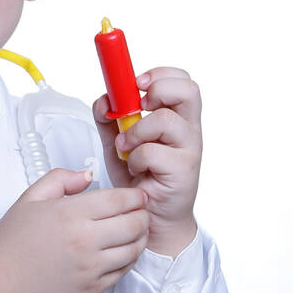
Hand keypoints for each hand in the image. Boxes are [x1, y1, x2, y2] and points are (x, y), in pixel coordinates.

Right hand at [0, 168, 149, 292]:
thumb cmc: (12, 243)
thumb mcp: (30, 199)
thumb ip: (60, 179)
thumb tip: (87, 175)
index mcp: (71, 214)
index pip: (121, 200)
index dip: (135, 196)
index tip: (137, 196)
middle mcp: (85, 241)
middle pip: (135, 223)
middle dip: (143, 215)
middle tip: (140, 213)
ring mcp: (90, 268)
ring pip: (134, 249)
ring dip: (140, 238)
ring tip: (135, 232)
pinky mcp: (91, 289)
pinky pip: (123, 272)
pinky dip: (128, 260)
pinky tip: (122, 252)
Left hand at [92, 66, 202, 256]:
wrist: (152, 218)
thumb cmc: (141, 179)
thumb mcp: (120, 143)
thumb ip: (110, 119)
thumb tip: (103, 100)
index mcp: (178, 117)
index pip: (182, 80)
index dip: (160, 74)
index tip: (137, 82)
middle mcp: (188, 130)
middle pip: (188, 90)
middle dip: (157, 90)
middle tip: (139, 105)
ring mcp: (189, 149)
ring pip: (165, 120)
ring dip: (136, 131)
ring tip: (126, 146)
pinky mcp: (182, 170)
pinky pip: (152, 152)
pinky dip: (136, 158)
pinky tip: (135, 168)